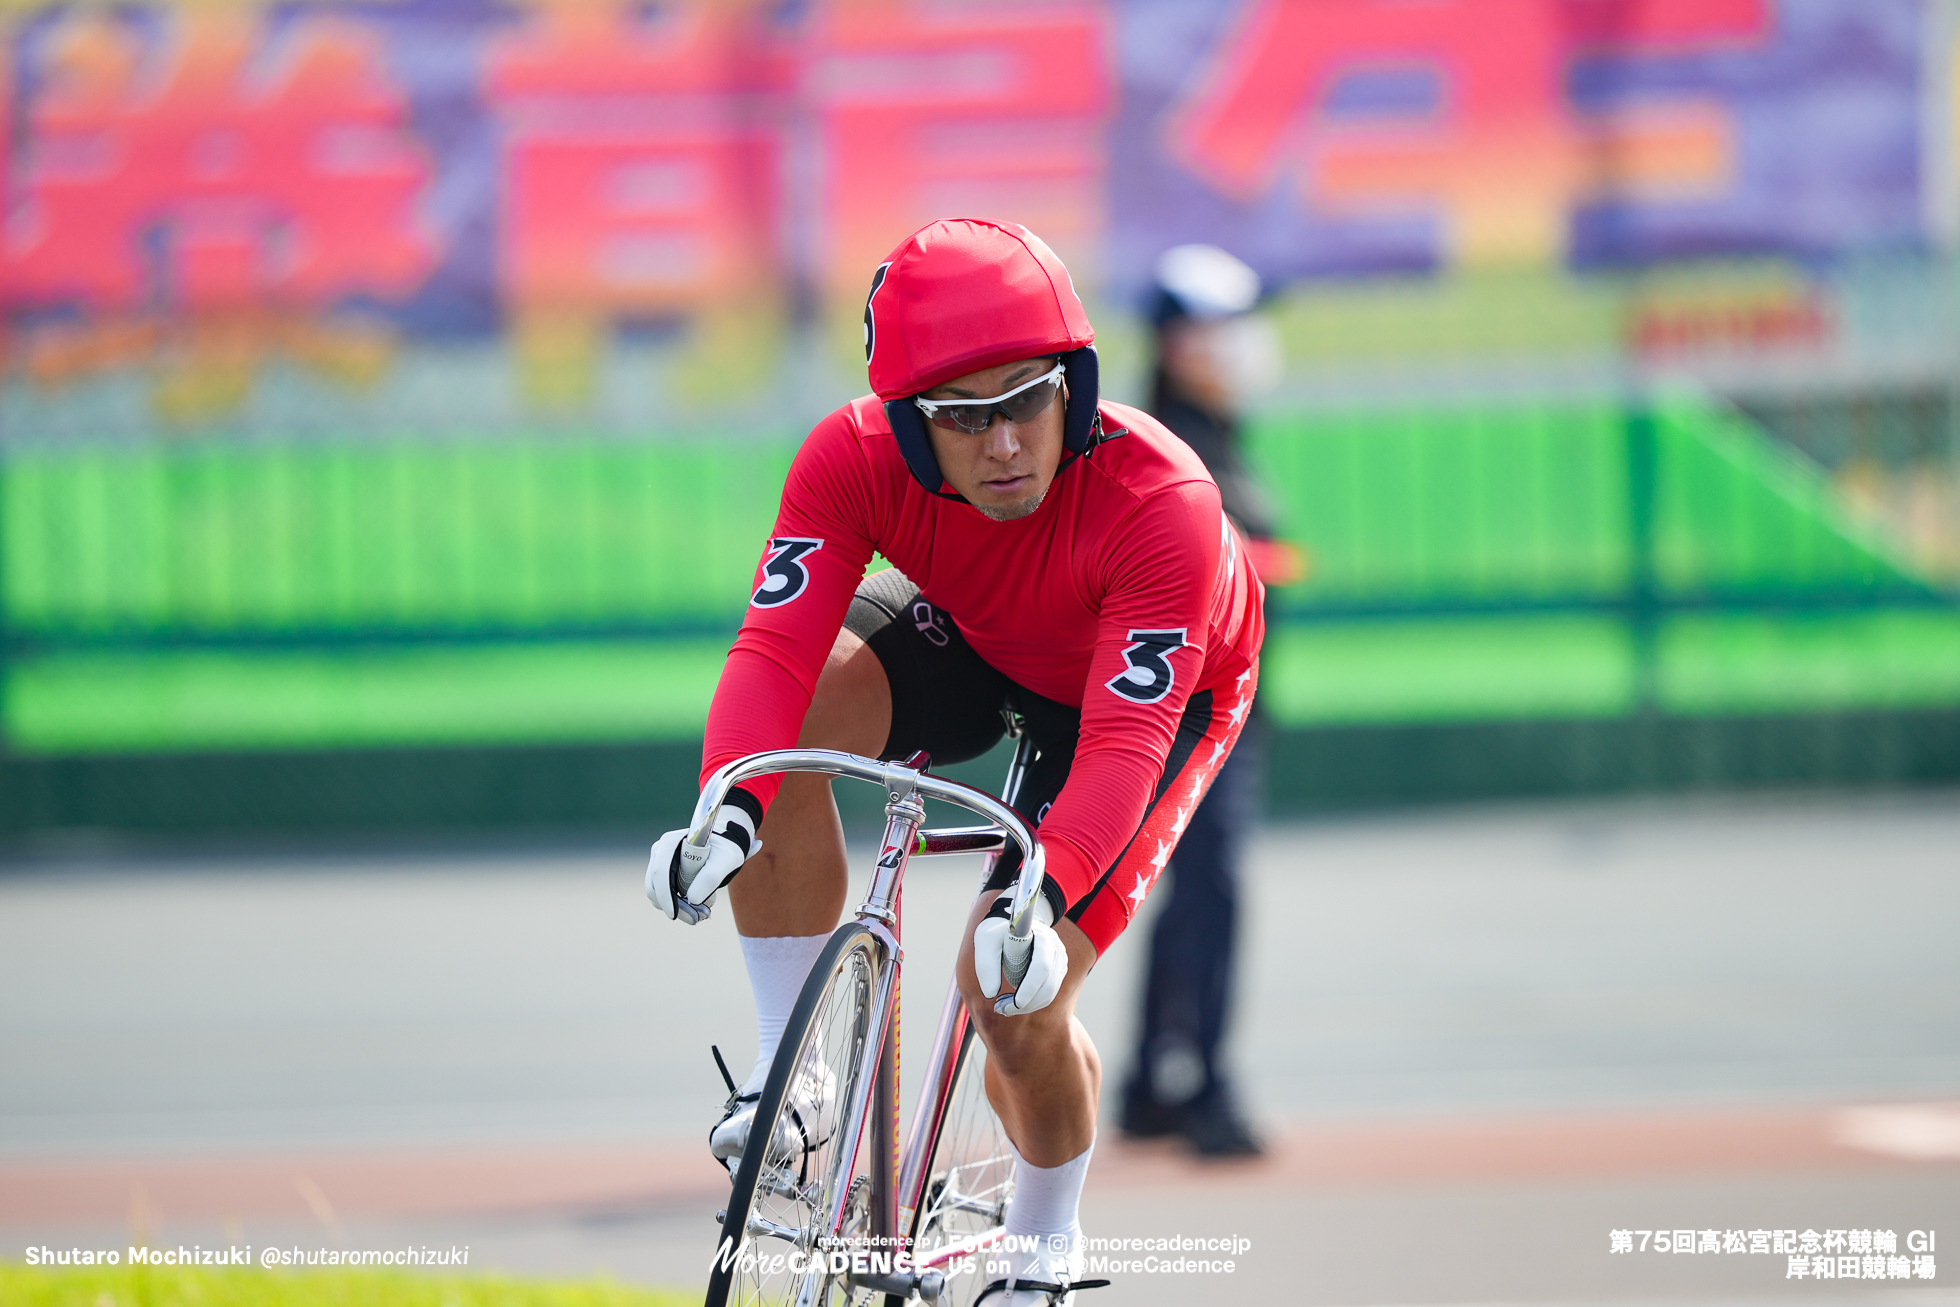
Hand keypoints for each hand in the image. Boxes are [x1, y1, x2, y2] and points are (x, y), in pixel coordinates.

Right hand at [645, 792, 762, 924]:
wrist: (723, 850)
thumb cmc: (724, 851)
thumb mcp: (726, 861)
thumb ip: (710, 877)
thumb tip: (692, 899)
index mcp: (670, 842)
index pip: (660, 872)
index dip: (665, 895)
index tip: (675, 915)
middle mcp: (660, 852)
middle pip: (655, 887)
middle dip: (674, 906)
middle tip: (697, 918)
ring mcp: (659, 864)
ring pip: (657, 895)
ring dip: (677, 909)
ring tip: (703, 913)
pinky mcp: (664, 876)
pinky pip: (664, 897)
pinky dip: (678, 907)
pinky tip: (697, 908)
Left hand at [972, 892, 1066, 1015]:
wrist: (1014, 924)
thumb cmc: (998, 931)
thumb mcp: (985, 940)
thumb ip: (985, 964)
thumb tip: (990, 994)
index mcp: (1041, 937)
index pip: (1041, 965)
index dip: (1030, 986)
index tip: (1014, 1003)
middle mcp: (1056, 949)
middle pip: (1048, 985)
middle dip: (1026, 1003)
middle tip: (1002, 1010)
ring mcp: (1059, 961)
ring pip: (1049, 993)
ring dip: (1028, 1006)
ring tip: (1003, 1008)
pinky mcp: (1057, 971)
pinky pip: (1048, 994)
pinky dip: (1031, 1003)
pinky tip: (1013, 1003)